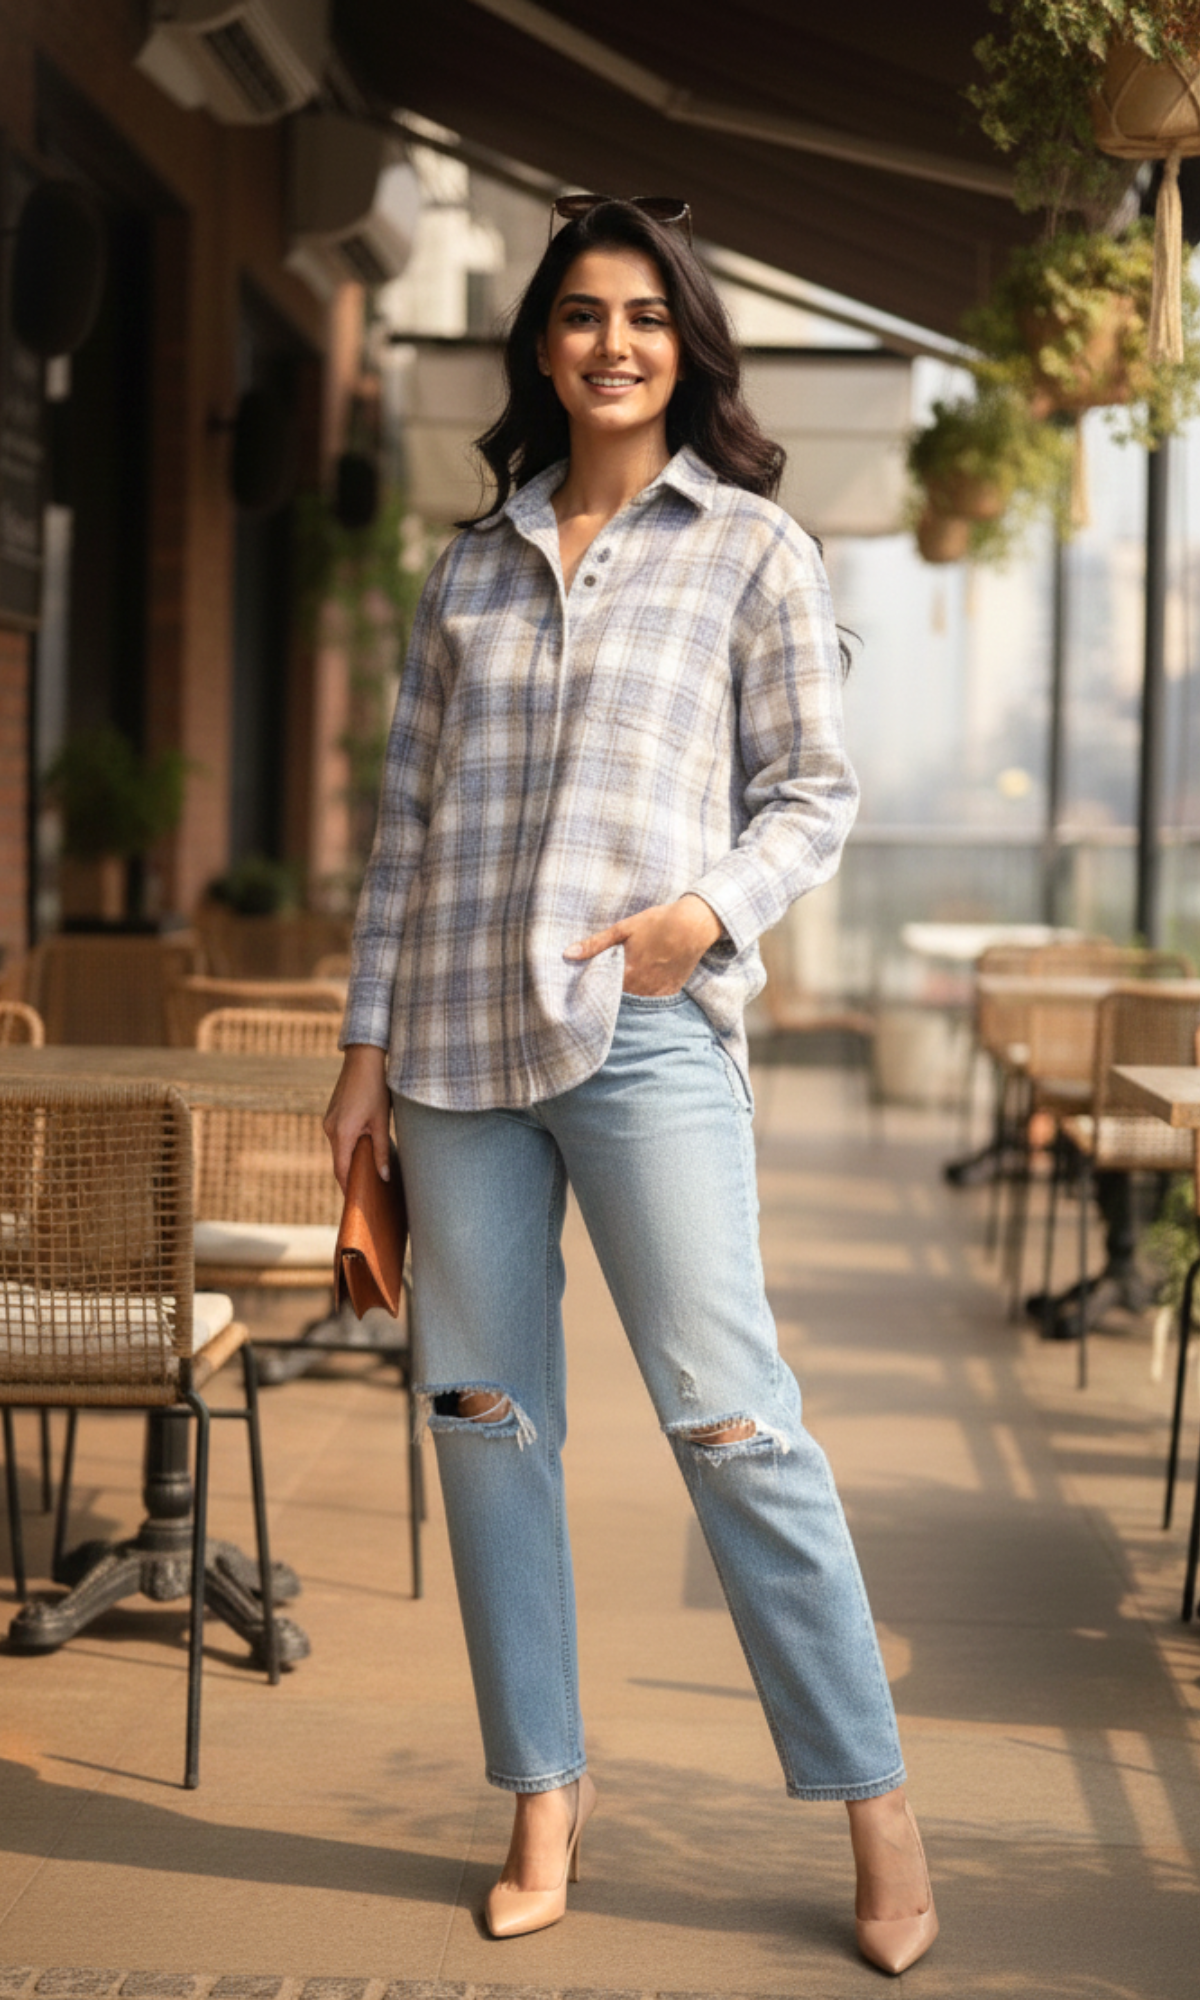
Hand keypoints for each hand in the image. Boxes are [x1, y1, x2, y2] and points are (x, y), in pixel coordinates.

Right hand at [323, 1044, 391, 1191]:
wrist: (363, 1059)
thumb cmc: (375, 1089)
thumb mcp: (381, 1122)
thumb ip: (381, 1151)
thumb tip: (383, 1177)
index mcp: (342, 1133)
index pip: (341, 1170)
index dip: (348, 1187)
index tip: (357, 1202)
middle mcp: (330, 1129)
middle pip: (340, 1160)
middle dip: (353, 1174)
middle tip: (369, 1190)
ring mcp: (329, 1121)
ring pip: (340, 1148)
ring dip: (353, 1158)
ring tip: (371, 1170)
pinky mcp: (332, 1114)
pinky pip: (340, 1136)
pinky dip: (350, 1145)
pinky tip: (366, 1146)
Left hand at [564, 894, 723, 995]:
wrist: (694, 925)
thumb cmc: (657, 923)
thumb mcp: (623, 929)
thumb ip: (595, 944)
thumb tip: (567, 954)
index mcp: (627, 973)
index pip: (602, 992)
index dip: (594, 990)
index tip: (586, 989)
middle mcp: (642, 988)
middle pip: (618, 998)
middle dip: (610, 994)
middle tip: (604, 986)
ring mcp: (658, 992)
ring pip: (635, 1001)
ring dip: (628, 996)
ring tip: (623, 986)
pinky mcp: (671, 991)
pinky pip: (653, 1000)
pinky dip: (645, 995)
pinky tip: (642, 985)